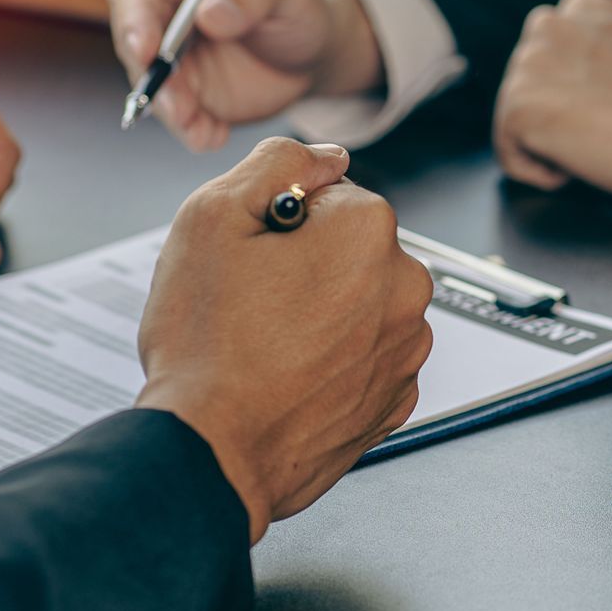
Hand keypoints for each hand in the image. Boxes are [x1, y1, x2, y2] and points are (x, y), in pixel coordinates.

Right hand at [105, 0, 384, 150]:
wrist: (307, 46)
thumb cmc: (295, 2)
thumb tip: (210, 12)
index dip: (138, 18)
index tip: (148, 51)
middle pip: (133, 36)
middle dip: (152, 76)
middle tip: (181, 108)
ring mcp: (161, 46)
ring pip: (149, 81)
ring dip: (172, 111)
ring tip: (204, 131)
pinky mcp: (174, 85)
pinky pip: (172, 110)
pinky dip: (190, 128)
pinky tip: (213, 135)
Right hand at [134, 137, 434, 542]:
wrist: (212, 452)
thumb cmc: (206, 345)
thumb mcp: (211, 215)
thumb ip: (276, 162)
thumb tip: (324, 157)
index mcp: (368, 231)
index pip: (327, 194)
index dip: (278, 221)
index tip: (253, 255)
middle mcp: (404, 287)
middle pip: (350, 250)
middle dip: (306, 265)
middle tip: (252, 302)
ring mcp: (405, 350)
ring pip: (359, 306)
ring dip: (322, 314)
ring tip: (266, 346)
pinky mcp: (394, 400)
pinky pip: (364, 359)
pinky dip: (333, 363)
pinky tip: (288, 377)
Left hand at [492, 0, 611, 203]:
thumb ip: (608, 57)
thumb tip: (601, 88)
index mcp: (584, 6)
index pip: (551, 51)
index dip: (574, 87)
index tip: (608, 107)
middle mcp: (548, 26)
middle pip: (528, 86)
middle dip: (555, 112)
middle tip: (603, 132)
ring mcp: (527, 66)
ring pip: (518, 121)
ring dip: (551, 142)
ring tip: (598, 145)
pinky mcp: (516, 109)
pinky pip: (512, 158)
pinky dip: (545, 174)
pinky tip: (583, 164)